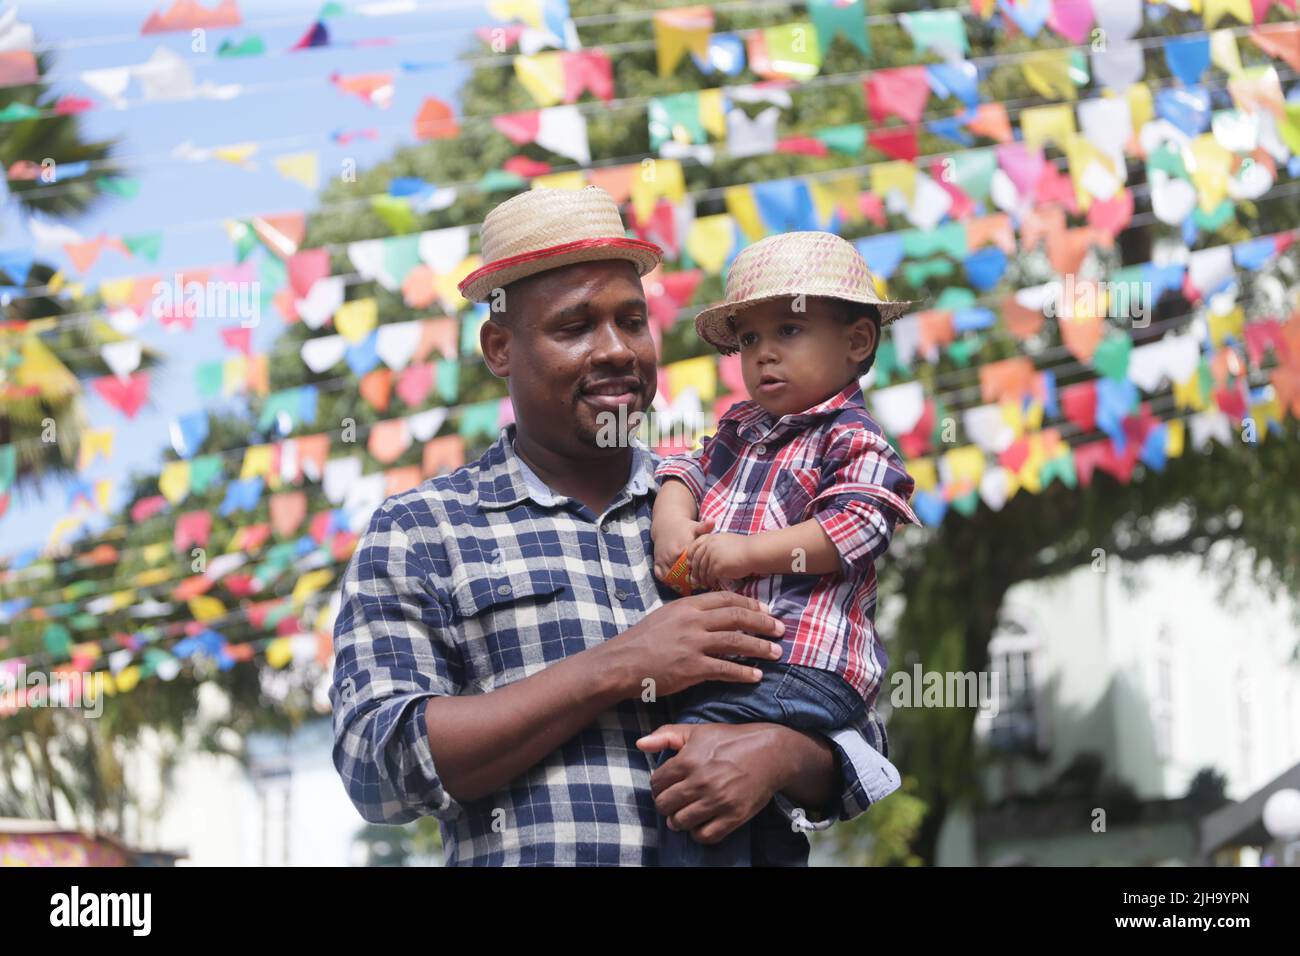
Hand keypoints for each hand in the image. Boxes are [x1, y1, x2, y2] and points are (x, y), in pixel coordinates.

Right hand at [598, 591, 784, 698]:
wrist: (623, 662)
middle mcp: (694, 621)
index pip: (726, 598)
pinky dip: (744, 672)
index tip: (765, 609)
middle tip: (780, 629)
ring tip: (776, 652)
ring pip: (737, 642)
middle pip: (738, 616)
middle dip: (763, 622)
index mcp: (687, 605)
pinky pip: (725, 669)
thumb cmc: (642, 640)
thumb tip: (711, 613)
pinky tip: (756, 675)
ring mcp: (694, 644)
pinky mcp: (693, 668)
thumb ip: (689, 612)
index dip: (750, 603)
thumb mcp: (665, 615)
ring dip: (760, 647)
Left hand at [636, 722, 784, 843]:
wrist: (770, 753)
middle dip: (665, 803)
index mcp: (687, 761)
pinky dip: (698, 833)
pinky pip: (704, 836)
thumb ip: (665, 735)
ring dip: (678, 820)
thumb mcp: (697, 731)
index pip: (655, 784)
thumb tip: (639, 744)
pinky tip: (701, 822)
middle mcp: (700, 783)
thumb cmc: (730, 740)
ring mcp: (717, 801)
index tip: (667, 785)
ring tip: (685, 812)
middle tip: (675, 800)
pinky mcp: (733, 816)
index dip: (658, 785)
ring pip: (680, 823)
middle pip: (664, 805)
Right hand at [653, 518, 713, 582]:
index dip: (699, 574)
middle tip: (698, 584)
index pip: (694, 567)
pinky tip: (676, 582)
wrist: (666, 524)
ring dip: (679, 583)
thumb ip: (704, 526)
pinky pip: (661, 576)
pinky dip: (668, 581)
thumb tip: (713, 521)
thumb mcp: (695, 526)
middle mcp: (672, 555)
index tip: (705, 576)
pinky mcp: (657, 562)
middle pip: (683, 575)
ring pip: (672, 578)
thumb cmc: (685, 527)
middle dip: (690, 581)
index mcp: (684, 549)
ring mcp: (664, 560)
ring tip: (688, 585)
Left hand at [688, 532, 752, 589]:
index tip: (692, 564)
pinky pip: (709, 576)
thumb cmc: (743, 548)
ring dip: (702, 578)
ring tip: (705, 583)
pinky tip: (712, 584)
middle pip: (696, 560)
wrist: (754, 552)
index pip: (694, 547)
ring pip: (702, 570)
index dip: (691, 557)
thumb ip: (714, 546)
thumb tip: (705, 557)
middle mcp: (709, 546)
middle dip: (695, 571)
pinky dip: (709, 581)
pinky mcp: (717, 566)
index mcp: (710, 538)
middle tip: (696, 578)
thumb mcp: (725, 540)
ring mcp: (712, 556)